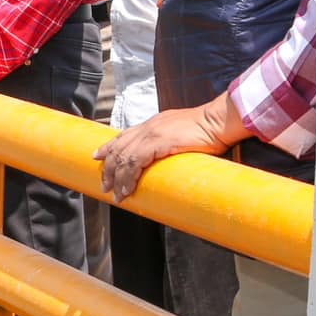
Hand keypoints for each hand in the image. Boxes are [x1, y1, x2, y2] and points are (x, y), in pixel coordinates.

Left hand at [94, 95, 250, 200]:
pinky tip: (127, 189)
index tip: (97, 156)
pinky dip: (128, 178)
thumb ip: (172, 143)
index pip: (124, 135)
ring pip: (123, 157)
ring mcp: (152, 133)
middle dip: (108, 168)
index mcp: (154, 124)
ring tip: (116, 194)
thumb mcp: (182, 134)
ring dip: (117, 178)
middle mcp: (148, 127)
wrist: (218, 121)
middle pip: (119, 147)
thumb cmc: (208, 130)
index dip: (108, 146)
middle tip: (105, 185)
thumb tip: (171, 158)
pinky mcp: (158, 142)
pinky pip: (135, 163)